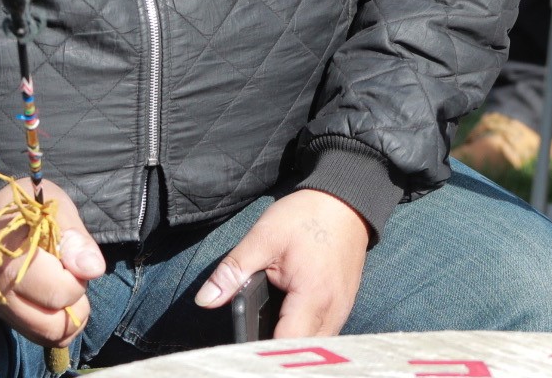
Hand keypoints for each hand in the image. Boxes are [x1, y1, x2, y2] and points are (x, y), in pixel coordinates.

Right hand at [0, 178, 104, 346]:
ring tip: (65, 288)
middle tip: (74, 278)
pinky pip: (35, 334)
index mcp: (15, 264)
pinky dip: (52, 324)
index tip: (74, 258)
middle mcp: (1, 293)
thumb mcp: (57, 209)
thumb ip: (76, 241)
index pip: (61, 293)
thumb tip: (94, 270)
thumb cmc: (27, 208)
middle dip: (75, 305)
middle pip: (54, 326)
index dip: (79, 278)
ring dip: (65, 318)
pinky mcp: (1, 315)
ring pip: (46, 336)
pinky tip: (55, 300)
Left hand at [195, 188, 368, 337]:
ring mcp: (342, 310)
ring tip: (267, 335)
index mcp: (312, 296)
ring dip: (294, 345)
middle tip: (251, 343)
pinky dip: (307, 334)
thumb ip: (233, 271)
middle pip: (303, 353)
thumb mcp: (264, 237)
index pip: (287, 345)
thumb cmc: (307, 215)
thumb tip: (205, 299)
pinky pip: (326, 332)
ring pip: (317, 345)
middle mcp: (333, 310)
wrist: (346, 199)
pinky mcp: (344, 305)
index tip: (243, 350)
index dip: (262, 352)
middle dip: (278, 352)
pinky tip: (288, 323)